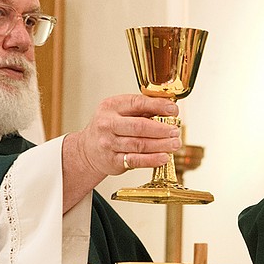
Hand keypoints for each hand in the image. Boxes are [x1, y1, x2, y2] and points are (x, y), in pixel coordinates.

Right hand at [62, 94, 180, 209]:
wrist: (88, 150)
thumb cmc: (108, 128)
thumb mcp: (119, 112)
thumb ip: (141, 110)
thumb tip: (169, 109)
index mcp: (111, 106)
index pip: (137, 103)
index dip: (158, 106)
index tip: (173, 110)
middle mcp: (107, 124)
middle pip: (139, 126)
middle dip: (162, 129)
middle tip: (175, 131)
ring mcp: (108, 143)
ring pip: (139, 144)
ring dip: (161, 145)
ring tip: (174, 144)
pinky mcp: (113, 161)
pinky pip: (136, 160)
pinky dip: (152, 159)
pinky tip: (164, 157)